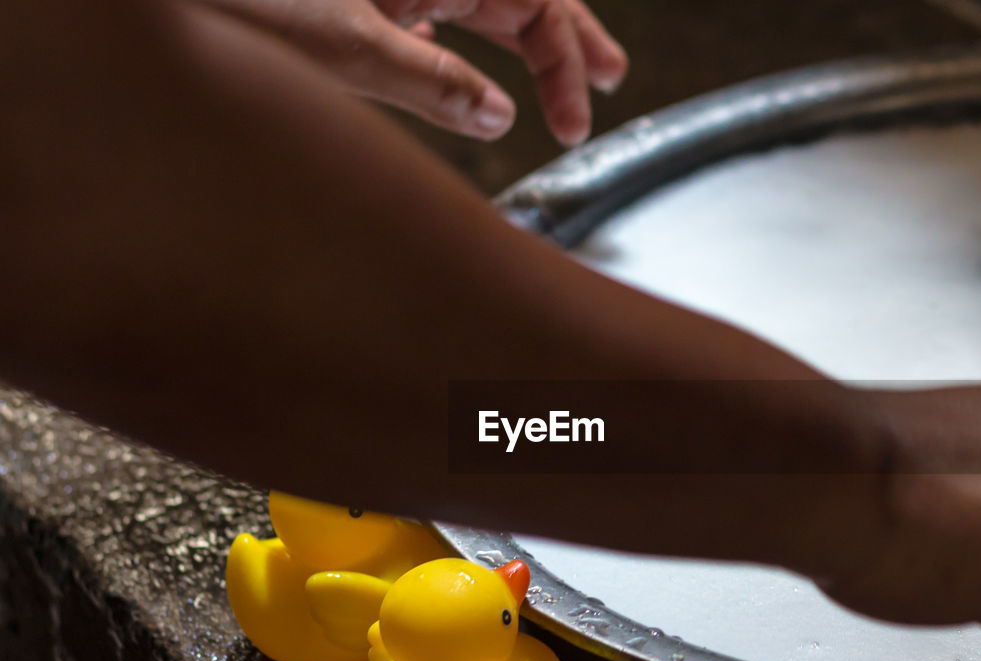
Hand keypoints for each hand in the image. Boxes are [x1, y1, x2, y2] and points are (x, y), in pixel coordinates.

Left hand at [197, 0, 627, 143]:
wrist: (159, 1)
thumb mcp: (344, 45)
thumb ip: (431, 81)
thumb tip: (495, 115)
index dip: (568, 54)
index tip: (581, 112)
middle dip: (564, 37)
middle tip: (606, 81)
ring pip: (481, 1)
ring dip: (524, 43)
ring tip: (564, 83)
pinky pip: (435, 11)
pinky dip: (463, 45)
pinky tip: (473, 76)